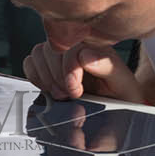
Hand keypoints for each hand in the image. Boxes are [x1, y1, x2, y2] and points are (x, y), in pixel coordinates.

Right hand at [22, 41, 146, 103]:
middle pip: (51, 48)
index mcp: (96, 46)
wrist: (116, 109)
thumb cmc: (121, 97)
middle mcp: (76, 46)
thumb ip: (108, 68)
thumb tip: (86, 55)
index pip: (71, 47)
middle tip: (68, 95)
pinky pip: (30, 62)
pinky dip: (35, 76)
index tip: (76, 91)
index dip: (69, 71)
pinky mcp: (46, 65)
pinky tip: (49, 88)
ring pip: (38, 53)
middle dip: (56, 77)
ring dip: (45, 77)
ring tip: (60, 94)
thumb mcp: (124, 85)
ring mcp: (60, 55)